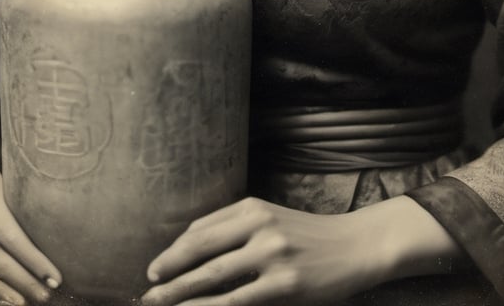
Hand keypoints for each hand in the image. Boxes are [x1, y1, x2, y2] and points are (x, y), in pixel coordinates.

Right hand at [0, 168, 61, 304]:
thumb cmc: (10, 192)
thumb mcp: (19, 193)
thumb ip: (33, 210)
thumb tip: (67, 237)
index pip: (14, 239)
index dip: (35, 261)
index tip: (56, 278)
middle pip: (2, 262)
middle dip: (27, 281)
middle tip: (49, 293)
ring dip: (14, 292)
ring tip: (36, 298)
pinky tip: (16, 299)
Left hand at [140, 196, 395, 305]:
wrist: (356, 246)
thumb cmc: (309, 236)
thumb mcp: (272, 220)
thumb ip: (236, 229)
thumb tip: (190, 247)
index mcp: (252, 207)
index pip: (201, 230)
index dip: (174, 251)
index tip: (155, 269)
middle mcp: (259, 226)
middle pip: (201, 250)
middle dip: (169, 272)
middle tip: (146, 290)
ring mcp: (273, 254)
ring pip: (214, 277)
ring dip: (181, 293)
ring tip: (159, 304)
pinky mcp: (286, 283)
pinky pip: (238, 301)